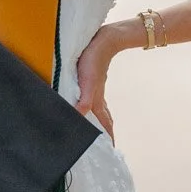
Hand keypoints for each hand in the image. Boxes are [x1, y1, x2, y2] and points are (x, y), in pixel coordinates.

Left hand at [75, 25, 119, 139]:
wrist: (103, 40)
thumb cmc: (94, 61)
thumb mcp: (87, 81)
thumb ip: (84, 99)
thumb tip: (80, 115)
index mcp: (96, 101)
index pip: (105, 124)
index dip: (108, 137)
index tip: (110, 150)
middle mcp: (96, 97)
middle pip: (103, 120)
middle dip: (104, 133)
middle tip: (103, 145)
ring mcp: (94, 89)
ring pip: (98, 110)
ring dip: (98, 121)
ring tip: (94, 130)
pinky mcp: (90, 81)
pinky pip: (91, 100)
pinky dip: (90, 107)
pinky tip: (84, 105)